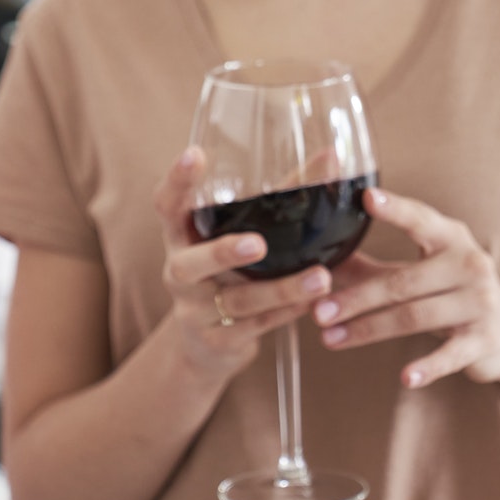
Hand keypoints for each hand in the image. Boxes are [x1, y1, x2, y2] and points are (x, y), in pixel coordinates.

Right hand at [154, 148, 333, 382]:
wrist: (205, 345)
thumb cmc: (228, 273)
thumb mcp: (240, 235)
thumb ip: (281, 196)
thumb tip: (331, 156)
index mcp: (181, 236)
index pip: (167, 205)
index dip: (177, 180)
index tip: (196, 154)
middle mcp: (180, 272)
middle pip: (190, 263)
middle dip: (223, 253)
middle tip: (259, 244)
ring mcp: (194, 311)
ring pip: (237, 301)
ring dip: (281, 290)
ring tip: (319, 278)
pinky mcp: (216, 341)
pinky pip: (254, 327)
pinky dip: (285, 314)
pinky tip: (313, 303)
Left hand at [313, 188, 499, 389]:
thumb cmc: (452, 292)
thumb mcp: (420, 271)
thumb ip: (373, 266)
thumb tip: (320, 261)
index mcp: (451, 238)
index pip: (420, 219)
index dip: (394, 209)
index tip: (366, 198)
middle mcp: (469, 264)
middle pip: (402, 282)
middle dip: (356, 299)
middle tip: (317, 311)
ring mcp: (479, 302)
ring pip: (415, 317)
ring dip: (369, 330)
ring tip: (330, 339)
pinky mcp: (483, 340)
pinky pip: (449, 355)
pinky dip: (427, 367)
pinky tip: (404, 377)